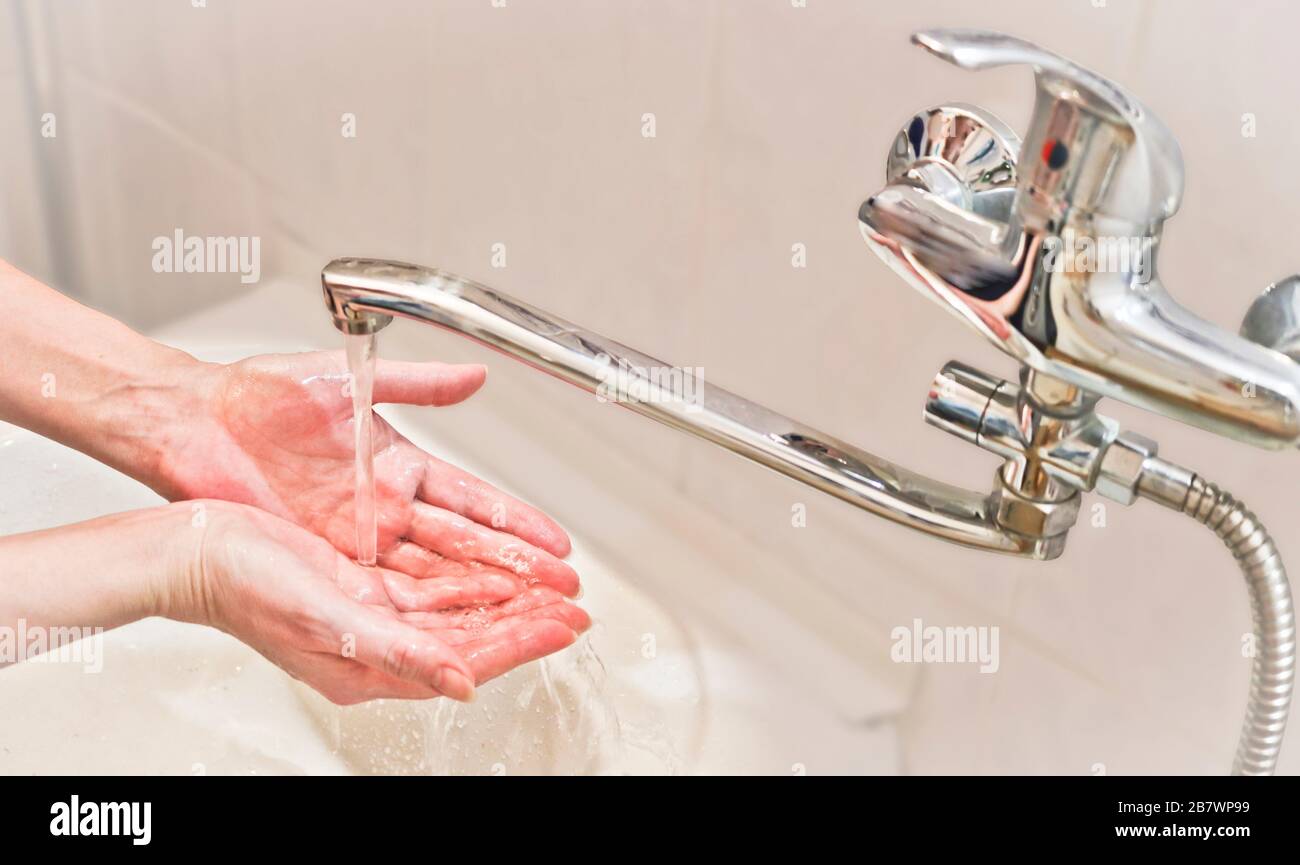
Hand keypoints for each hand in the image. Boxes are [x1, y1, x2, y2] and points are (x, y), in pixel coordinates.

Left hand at [161, 351, 577, 595]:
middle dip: (517, 569)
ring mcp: (358, 536)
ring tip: (526, 614)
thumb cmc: (261, 394)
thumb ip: (417, 384)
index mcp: (400, 463)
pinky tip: (455, 624)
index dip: (517, 522)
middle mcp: (387, 506)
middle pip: (465, 545)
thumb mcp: (349, 379)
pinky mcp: (325, 559)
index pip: (474, 499)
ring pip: (432, 573)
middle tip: (561, 590)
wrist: (193, 423)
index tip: (558, 542)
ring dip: (479, 595)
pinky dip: (420, 608)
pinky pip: (383, 588)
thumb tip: (476, 374)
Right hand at [167, 502, 589, 703]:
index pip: (465, 660)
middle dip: (525, 621)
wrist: (197, 550)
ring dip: (503, 599)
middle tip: (575, 607)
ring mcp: (371, 615)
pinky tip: (495, 573)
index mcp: (368, 667)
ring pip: (455, 611)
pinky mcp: (362, 585)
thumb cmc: (244, 587)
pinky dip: (466, 579)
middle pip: (470, 638)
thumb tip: (462, 684)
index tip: (565, 627)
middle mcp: (376, 645)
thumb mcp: (329, 620)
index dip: (520, 643)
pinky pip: (428, 586)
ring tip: (550, 589)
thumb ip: (398, 652)